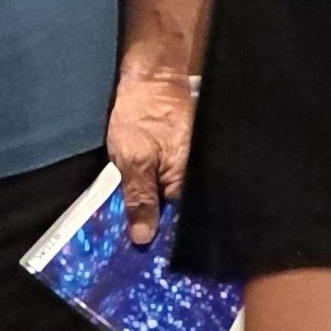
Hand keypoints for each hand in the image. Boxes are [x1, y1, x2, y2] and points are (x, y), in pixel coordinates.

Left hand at [106, 68, 193, 245]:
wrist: (153, 77)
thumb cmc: (143, 113)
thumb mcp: (132, 160)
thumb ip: (139, 199)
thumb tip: (144, 237)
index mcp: (188, 182)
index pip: (179, 223)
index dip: (159, 238)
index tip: (140, 253)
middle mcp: (198, 178)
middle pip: (179, 214)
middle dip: (158, 226)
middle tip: (133, 241)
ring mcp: (193, 168)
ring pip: (175, 200)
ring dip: (157, 211)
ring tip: (136, 224)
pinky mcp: (187, 159)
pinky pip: (174, 185)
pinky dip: (159, 192)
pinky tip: (144, 196)